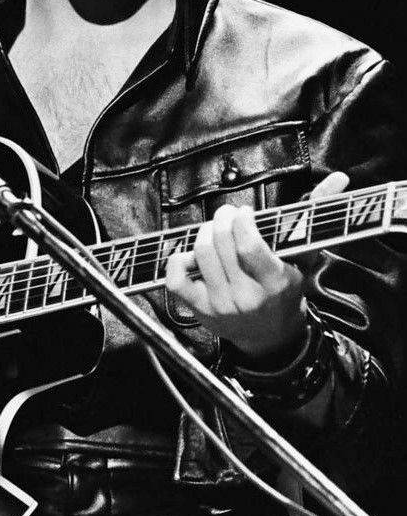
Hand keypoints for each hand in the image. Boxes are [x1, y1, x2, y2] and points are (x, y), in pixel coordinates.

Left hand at [165, 171, 348, 360]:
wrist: (272, 336)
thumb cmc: (287, 290)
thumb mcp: (305, 258)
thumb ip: (315, 216)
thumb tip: (339, 179)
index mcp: (274, 282)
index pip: (249, 246)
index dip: (243, 222)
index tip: (246, 212)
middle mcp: (246, 295)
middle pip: (221, 245)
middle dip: (222, 219)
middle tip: (228, 214)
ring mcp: (220, 304)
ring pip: (200, 255)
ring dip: (204, 233)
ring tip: (214, 230)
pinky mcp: (199, 310)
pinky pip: (176, 280)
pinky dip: (177, 260)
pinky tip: (191, 254)